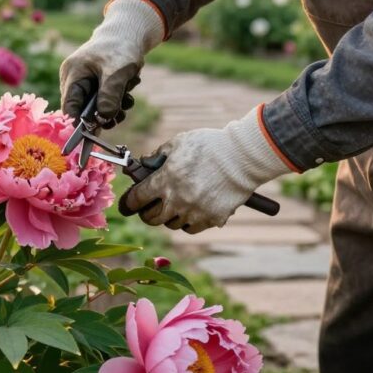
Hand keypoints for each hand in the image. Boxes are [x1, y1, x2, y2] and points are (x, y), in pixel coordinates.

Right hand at [60, 0, 164, 121]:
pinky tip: (126, 92)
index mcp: (72, 73)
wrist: (130, 33)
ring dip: (113, 108)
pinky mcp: (95, 83)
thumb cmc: (121, 48)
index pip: (69, 106)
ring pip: (94, 106)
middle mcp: (73, 78)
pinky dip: (115, 100)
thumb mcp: (118, 72)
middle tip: (119, 116)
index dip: (80, 122)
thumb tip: (103, 118)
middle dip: (102, 114)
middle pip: (82, 109)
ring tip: (127, 100)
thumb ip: (110, 95)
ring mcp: (84, 81)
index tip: (96, 132)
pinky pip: (102, 100)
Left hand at [119, 107, 292, 232]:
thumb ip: (158, 155)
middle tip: (149, 208)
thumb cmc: (209, 146)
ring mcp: (195, 212)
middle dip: (148, 213)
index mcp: (165, 180)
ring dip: (169, 217)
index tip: (129, 204)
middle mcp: (177, 200)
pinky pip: (192, 228)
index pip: (137, 199)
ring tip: (174, 207)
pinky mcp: (212, 219)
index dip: (130, 202)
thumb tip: (145, 163)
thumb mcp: (178, 143)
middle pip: (152, 218)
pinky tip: (191, 212)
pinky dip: (188, 223)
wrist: (242, 157)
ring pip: (172, 225)